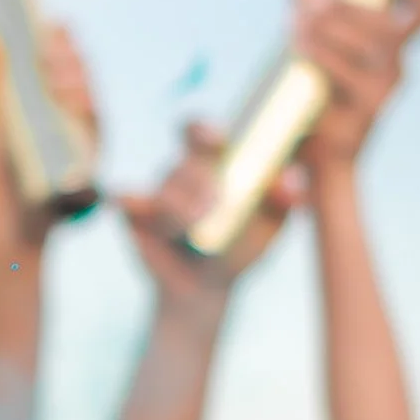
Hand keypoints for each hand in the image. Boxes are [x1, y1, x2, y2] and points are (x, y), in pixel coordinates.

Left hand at [0, 24, 99, 246]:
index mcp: (42, 97)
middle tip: (51, 41)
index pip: (58, 60)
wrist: (4, 218)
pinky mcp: (90, 156)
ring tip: (53, 68)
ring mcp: (80, 134)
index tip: (52, 22)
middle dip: (67, 54)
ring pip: (89, 94)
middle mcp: (66, 112)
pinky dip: (83, 107)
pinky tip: (68, 95)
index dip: (60, 39)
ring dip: (74, 77)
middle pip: (77, 73)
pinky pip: (94, 126)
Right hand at [121, 117, 300, 305]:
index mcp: (214, 163)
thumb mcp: (270, 226)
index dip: (203, 131)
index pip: (201, 133)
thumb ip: (283, 200)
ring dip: (180, 214)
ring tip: (192, 237)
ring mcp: (155, 190)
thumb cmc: (241, 248)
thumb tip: (292, 181)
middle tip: (210, 209)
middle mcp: (182, 172)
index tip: (214, 140)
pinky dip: (138, 207)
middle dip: (199, 184)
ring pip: (164, 190)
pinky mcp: (131, 212)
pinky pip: (126, 199)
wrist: (205, 288)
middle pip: (184, 163)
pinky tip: (153, 225)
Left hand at [293, 0, 419, 173]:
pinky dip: (318, 53)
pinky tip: (298, 49)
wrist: (321, 158)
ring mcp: (386, 87)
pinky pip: (343, 68)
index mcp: (391, 49)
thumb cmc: (317, 98)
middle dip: (336, 5)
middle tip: (301, 3)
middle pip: (377, 19)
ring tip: (291, 25)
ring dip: (321, 27)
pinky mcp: (369, 106)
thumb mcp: (317, 47)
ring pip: (360, 40)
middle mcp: (397, 66)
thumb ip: (310, 8)